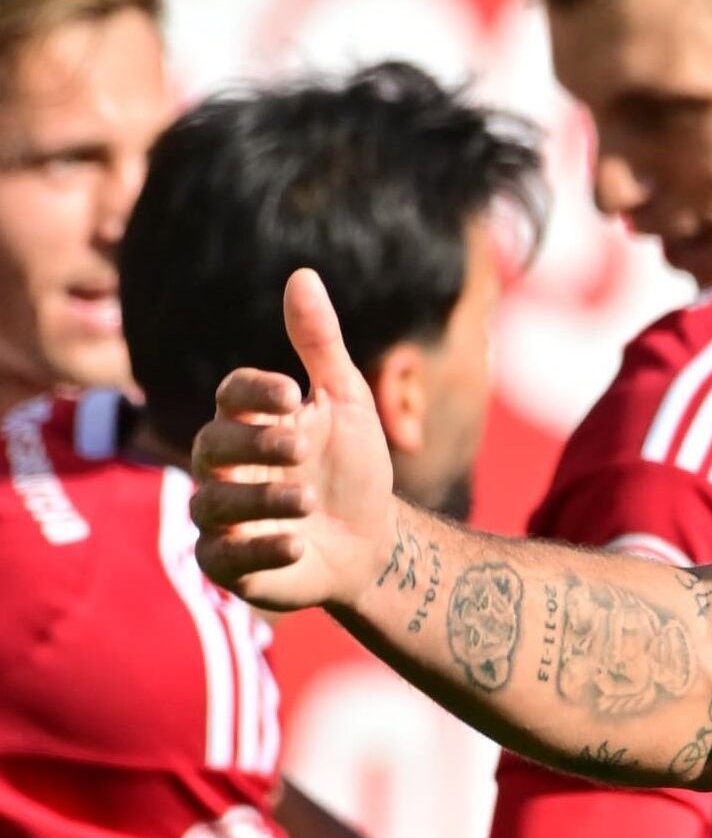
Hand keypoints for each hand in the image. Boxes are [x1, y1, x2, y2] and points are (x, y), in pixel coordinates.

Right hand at [190, 269, 398, 612]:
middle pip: (212, 445)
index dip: (254, 390)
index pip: (232, 395)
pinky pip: (222, 558)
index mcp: (252, 422)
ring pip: (212, 504)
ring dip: (260, 498)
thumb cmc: (353, 467)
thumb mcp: (347, 403)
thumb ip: (320, 345)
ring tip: (308, 498)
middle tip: (301, 447)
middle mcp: (227, 467)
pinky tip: (298, 541)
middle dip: (254, 444)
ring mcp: (223, 517)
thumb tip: (301, 273)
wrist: (374, 542)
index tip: (293, 392)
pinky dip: (260, 549)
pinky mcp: (229, 564)